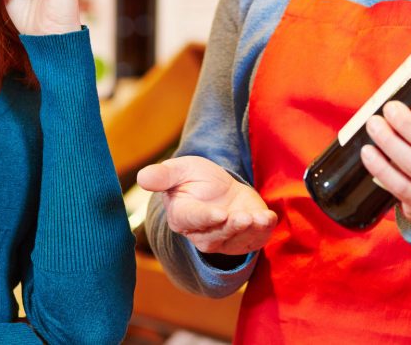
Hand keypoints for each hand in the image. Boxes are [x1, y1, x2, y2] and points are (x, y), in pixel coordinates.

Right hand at [137, 156, 276, 255]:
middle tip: (244, 217)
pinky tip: (269, 218)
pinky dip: (263, 231)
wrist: (220, 188)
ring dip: (249, 231)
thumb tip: (141, 177)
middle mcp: (201, 233)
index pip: (192, 220)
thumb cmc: (195, 178)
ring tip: (259, 218)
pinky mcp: (243, 239)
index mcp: (182, 216)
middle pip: (214, 236)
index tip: (220, 214)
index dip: (206, 218)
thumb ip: (163, 175)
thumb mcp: (179, 169)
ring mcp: (224, 240)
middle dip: (231, 227)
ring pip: (235, 241)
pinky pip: (254, 240)